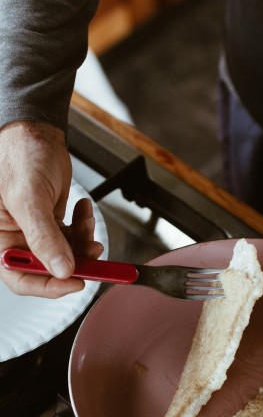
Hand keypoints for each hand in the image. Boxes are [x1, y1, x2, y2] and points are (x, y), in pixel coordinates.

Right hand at [0, 121, 102, 296]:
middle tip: (93, 255)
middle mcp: (14, 239)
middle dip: (73, 262)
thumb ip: (44, 236)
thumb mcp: (28, 197)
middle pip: (47, 269)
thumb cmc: (19, 154)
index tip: (76, 282)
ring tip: (87, 225)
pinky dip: (82, 227)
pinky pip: (71, 237)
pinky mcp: (50, 223)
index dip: (48, 286)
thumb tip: (62, 270)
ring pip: (65, 254)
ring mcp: (34, 232)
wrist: (34, 130)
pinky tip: (83, 209)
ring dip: (82, 244)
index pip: (19, 277)